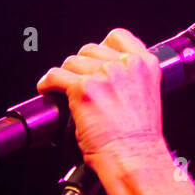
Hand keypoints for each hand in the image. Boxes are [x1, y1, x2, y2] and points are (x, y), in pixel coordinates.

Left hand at [36, 27, 164, 171]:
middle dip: (82, 66)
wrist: (134, 158)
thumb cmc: (140, 140)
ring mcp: (104, 75)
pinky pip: (56, 76)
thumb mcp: (147, 98)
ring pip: (71, 62)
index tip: (96, 60)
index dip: (103, 46)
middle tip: (80, 83)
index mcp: (146, 65)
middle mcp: (126, 65)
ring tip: (64, 90)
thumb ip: (131, 79)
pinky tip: (48, 91)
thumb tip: (106, 75)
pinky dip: (48, 84)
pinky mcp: (84, 89)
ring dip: (65, 76)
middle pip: (90, 49)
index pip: (118, 37)